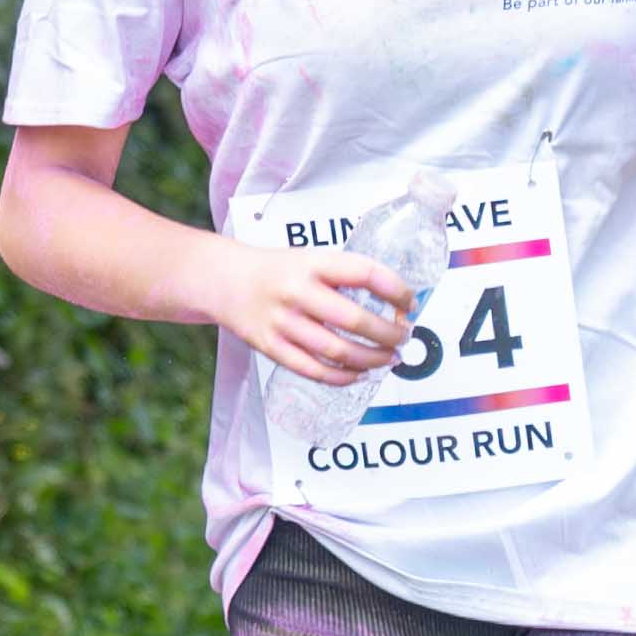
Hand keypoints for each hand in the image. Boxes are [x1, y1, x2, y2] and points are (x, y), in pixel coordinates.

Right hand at [208, 234, 417, 383]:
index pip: (365, 273)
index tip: (410, 302)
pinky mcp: (271, 346)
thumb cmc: (277, 271)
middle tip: (403, 337)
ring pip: (337, 350)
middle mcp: (297, 291)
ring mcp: (282, 322)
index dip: (395, 290)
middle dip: (388, 333)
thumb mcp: (310, 259)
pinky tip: (358, 374)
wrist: (224, 280)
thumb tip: (394, 303)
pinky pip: (313, 369)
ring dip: (371, 359)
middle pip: (355, 319)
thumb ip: (344, 277)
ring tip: (388, 359)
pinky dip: (341, 376)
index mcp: (312, 263)